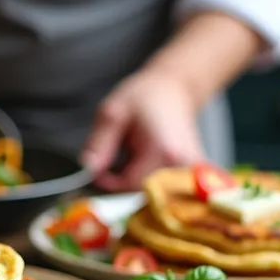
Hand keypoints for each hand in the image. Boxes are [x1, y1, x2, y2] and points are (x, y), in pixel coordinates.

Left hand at [80, 70, 205, 191]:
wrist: (177, 88)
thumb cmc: (146, 95)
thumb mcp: (113, 113)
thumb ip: (99, 143)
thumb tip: (88, 170)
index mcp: (163, 151)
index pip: (128, 185)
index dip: (108, 181)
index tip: (97, 170)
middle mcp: (181, 165)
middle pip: (142, 192)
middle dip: (122, 183)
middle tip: (116, 160)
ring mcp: (190, 170)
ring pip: (152, 191)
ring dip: (135, 180)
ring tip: (134, 154)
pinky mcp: (191, 173)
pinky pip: (163, 187)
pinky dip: (148, 179)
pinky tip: (146, 160)